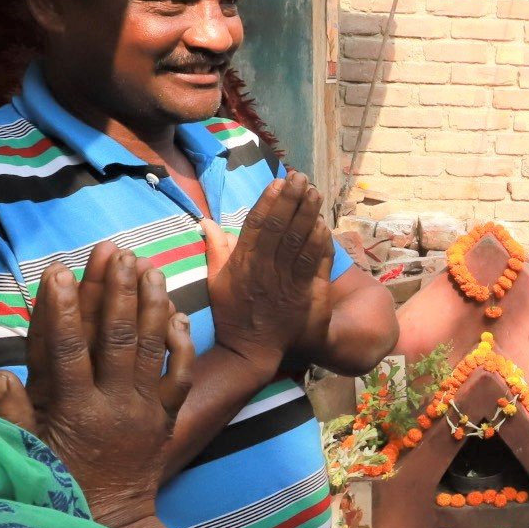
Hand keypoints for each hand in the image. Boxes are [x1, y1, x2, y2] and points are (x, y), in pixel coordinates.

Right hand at [0, 241, 193, 527]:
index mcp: (75, 412)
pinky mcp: (167, 420)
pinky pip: (179, 377)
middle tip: (115, 251)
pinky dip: (180, 344)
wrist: (108, 525)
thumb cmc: (57, 486)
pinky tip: (177, 313)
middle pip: (118, 338)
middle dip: (115, 291)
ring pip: (152, 349)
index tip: (57, 269)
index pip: (67, 349)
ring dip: (150, 303)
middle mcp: (115, 406)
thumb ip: (8, 414)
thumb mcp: (23, 454)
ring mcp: (146, 411)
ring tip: (147, 265)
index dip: (62, 308)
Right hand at [203, 175, 333, 375]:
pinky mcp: (306, 294)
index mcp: (243, 264)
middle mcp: (265, 270)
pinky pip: (315, 263)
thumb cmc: (233, 313)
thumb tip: (205, 220)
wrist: (252, 350)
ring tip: (315, 193)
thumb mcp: (215, 282)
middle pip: (281, 228)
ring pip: (300, 242)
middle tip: (301, 178)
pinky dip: (320, 242)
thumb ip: (215, 249)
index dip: (269, 202)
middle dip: (292, 200)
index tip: (278, 182)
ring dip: (309, 215)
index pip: (257, 226)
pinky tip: (323, 224)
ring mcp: (287, 282)